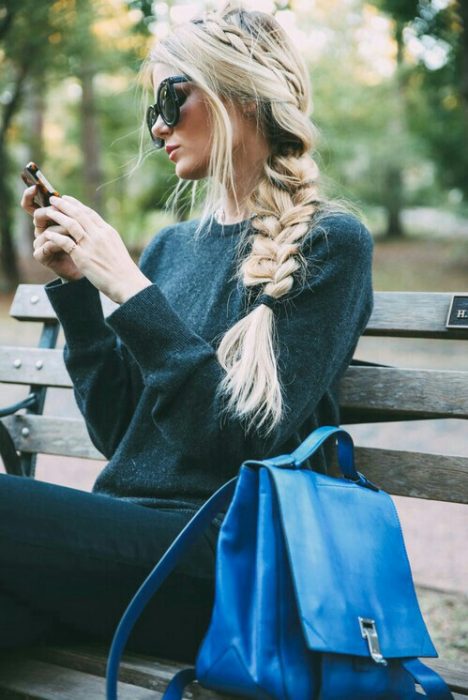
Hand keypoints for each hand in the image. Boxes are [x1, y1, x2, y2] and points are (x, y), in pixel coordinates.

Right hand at [21, 185, 82, 280]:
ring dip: (62, 229)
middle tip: (62, 213)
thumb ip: (73, 213)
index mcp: (47, 220)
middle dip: (52, 213)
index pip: (31, 204)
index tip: (34, 187)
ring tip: (76, 232)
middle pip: (37, 215)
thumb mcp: (79, 226)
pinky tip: (70, 244)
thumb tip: (68, 198)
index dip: (29, 195)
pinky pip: (47, 245)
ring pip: (46, 230)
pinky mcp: (41, 255)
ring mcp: (40, 243)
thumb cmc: (83, 246)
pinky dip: (59, 243)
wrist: (83, 269)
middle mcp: (41, 229)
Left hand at [35, 195, 151, 302]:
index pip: (90, 213)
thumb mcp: (116, 247)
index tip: (66, 199)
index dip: (76, 204)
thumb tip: (98, 233)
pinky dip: (55, 236)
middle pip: (79, 214)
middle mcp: (99, 235)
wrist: (126, 283)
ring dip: (58, 216)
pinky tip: (48, 234)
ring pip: (71, 224)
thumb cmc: (123, 269)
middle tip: (53, 198)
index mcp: (108, 231)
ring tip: (48, 211)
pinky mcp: (83, 257)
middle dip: (64, 204)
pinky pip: (65, 242)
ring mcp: (91, 245)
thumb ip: (105, 238)